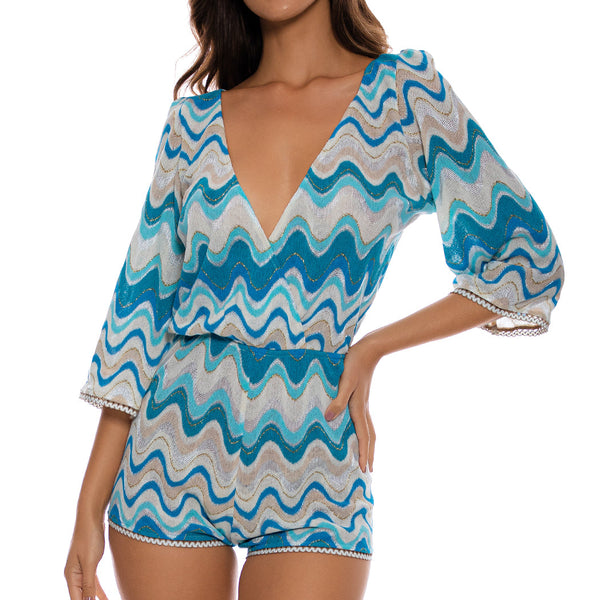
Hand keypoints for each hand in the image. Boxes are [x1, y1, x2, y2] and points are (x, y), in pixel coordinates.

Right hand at [64, 516, 109, 599]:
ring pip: (88, 589)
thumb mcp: (90, 562)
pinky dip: (98, 590)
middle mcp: (74, 574)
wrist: (91, 517)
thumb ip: (88, 583)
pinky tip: (104, 597)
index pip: (76, 598)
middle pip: (81, 595)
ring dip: (95, 598)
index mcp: (71, 575)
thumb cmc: (89, 537)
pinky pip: (93, 581)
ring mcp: (82, 568)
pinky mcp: (89, 562)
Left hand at [324, 338, 379, 472]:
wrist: (368, 350)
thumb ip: (338, 400)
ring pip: (368, 429)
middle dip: (370, 454)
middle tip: (370, 470)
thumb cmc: (354, 364)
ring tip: (366, 455)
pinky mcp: (361, 397)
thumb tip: (329, 418)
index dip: (365, 453)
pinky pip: (363, 420)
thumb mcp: (345, 382)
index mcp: (359, 408)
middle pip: (370, 436)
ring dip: (368, 444)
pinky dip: (363, 431)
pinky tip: (356, 429)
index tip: (366, 469)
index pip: (364, 436)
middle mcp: (363, 409)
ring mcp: (363, 403)